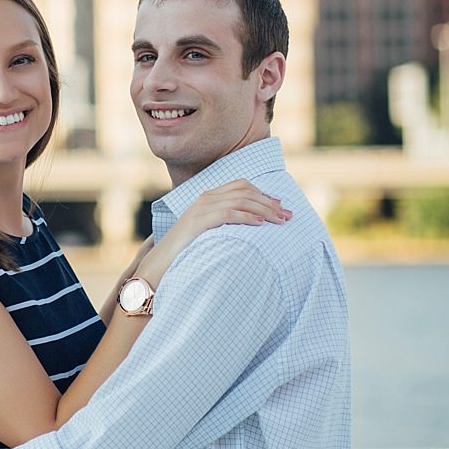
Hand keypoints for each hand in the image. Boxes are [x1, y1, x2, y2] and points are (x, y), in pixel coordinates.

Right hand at [144, 180, 289, 278]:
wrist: (161, 263)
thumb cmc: (187, 251)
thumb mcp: (209, 232)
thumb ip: (226, 223)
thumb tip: (254, 225)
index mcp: (208, 198)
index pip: (241, 185)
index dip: (263, 194)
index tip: (280, 206)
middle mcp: (205, 198)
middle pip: (245, 191)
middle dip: (269, 203)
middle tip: (287, 216)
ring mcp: (200, 208)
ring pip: (240, 200)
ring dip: (264, 210)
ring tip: (279, 221)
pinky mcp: (198, 221)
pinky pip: (228, 213)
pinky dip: (246, 217)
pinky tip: (259, 224)